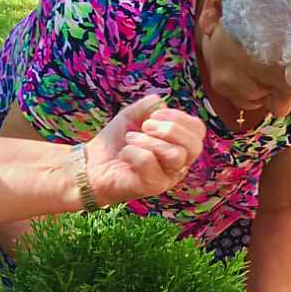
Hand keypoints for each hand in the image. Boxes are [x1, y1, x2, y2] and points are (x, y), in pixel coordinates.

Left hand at [84, 95, 204, 204]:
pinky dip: (132, 151)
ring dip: (148, 140)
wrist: (92, 163)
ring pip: (175, 154)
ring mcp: (167, 178)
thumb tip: (161, 104)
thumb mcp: (134, 115)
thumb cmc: (117, 141)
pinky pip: (149, 162)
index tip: (154, 114)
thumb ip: (149, 106)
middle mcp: (179, 165)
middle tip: (145, 127)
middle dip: (170, 129)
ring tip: (130, 139)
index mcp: (180, 146)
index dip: (179, 117)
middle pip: (194, 145)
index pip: (198, 130)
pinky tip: (124, 154)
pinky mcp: (151, 187)